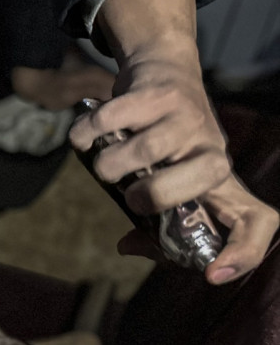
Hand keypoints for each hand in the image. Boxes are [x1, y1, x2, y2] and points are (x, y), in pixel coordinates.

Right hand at [70, 0, 277, 282]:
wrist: (160, 70)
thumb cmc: (159, 142)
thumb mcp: (162, 184)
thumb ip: (150, 224)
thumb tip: (128, 246)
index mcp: (219, 183)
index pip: (260, 222)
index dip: (245, 251)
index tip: (212, 274)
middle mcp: (213, 148)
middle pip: (208, 176)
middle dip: (156, 194)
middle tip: (131, 195)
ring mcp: (188, 116)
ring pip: (146, 149)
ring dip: (109, 164)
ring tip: (102, 164)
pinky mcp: (159, 91)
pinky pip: (109, 121)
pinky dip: (86, 135)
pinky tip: (84, 138)